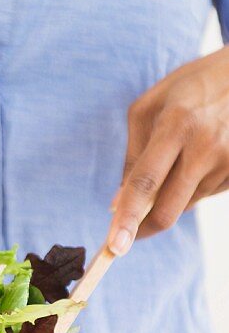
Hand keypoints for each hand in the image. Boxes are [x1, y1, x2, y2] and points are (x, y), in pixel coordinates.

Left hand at [108, 45, 228, 254]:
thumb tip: (118, 203)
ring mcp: (228, 161)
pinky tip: (199, 159)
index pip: (146, 181)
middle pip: (168, 209)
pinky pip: (205, 196)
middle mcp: (206, 146)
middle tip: (125, 234)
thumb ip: (133, 155)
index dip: (128, 217)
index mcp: (177, 124)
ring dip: (169, 199)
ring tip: (178, 160)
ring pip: (185, 206)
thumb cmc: (191, 86)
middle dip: (143, 228)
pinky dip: (191, 188)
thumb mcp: (150, 107)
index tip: (115, 246)